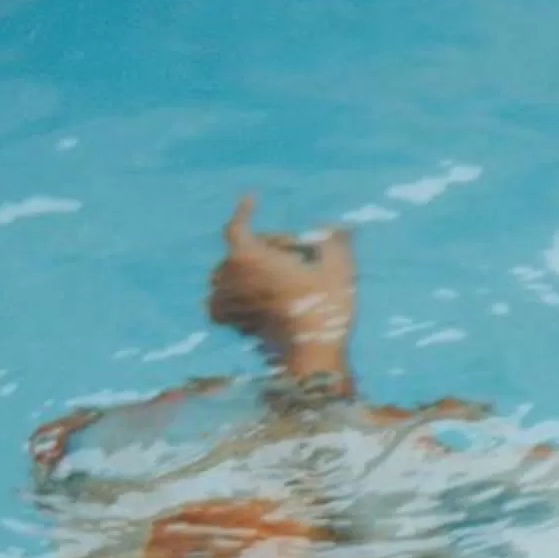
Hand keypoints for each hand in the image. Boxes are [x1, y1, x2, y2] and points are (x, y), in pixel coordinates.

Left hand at [208, 193, 355, 384]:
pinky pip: (220, 304)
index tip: (252, 197)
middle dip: (268, 248)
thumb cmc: (324, 311)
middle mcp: (231, 278)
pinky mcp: (232, 326)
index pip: (237, 225)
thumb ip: (336, 240)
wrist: (311, 360)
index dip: (245, 209)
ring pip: (230, 276)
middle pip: (242, 250)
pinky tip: (247, 300)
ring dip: (249, 271)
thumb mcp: (339, 270)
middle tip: (299, 257)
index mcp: (248, 257)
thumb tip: (338, 225)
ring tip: (276, 278)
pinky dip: (230, 298)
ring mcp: (229, 304)